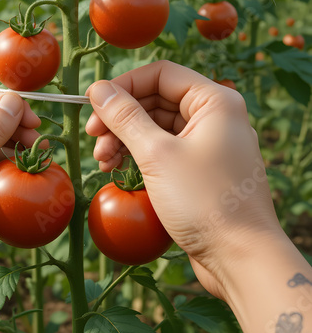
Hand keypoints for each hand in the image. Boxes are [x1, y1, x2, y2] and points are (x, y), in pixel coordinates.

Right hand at [85, 60, 281, 299]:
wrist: (239, 258)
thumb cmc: (204, 201)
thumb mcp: (157, 154)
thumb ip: (125, 117)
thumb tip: (99, 89)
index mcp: (214, 101)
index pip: (160, 74)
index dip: (123, 85)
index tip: (93, 103)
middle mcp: (213, 117)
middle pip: (155, 100)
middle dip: (120, 117)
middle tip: (93, 136)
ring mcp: (206, 143)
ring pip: (155, 126)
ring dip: (123, 138)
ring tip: (101, 159)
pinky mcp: (198, 168)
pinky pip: (162, 149)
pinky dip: (137, 155)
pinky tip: (115, 168)